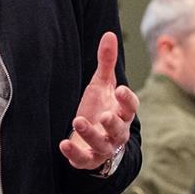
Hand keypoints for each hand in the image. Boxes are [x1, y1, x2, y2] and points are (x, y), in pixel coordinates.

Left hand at [59, 32, 138, 169]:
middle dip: (112, 123)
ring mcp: (103, 147)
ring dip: (91, 134)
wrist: (91, 138)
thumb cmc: (99, 107)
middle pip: (119, 129)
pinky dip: (74, 153)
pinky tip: (63, 143)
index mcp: (122, 112)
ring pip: (102, 145)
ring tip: (77, 120)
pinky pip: (84, 159)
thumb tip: (109, 34)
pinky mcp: (88, 158)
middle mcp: (116, 132)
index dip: (127, 100)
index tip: (120, 90)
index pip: (131, 107)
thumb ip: (106, 62)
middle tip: (105, 115)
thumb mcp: (102, 84)